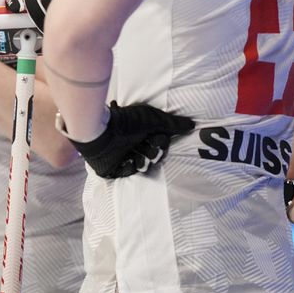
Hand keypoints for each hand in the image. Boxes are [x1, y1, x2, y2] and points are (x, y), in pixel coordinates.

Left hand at [63, 101, 195, 178]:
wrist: (100, 130)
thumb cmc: (126, 120)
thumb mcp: (152, 119)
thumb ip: (172, 123)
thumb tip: (192, 124)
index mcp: (142, 133)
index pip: (159, 145)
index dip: (161, 144)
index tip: (157, 139)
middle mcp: (133, 145)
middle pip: (152, 156)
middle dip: (152, 152)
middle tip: (145, 145)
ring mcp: (122, 156)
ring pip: (141, 166)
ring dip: (142, 161)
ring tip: (136, 153)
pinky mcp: (112, 168)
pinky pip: (127, 173)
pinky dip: (129, 168)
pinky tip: (127, 160)